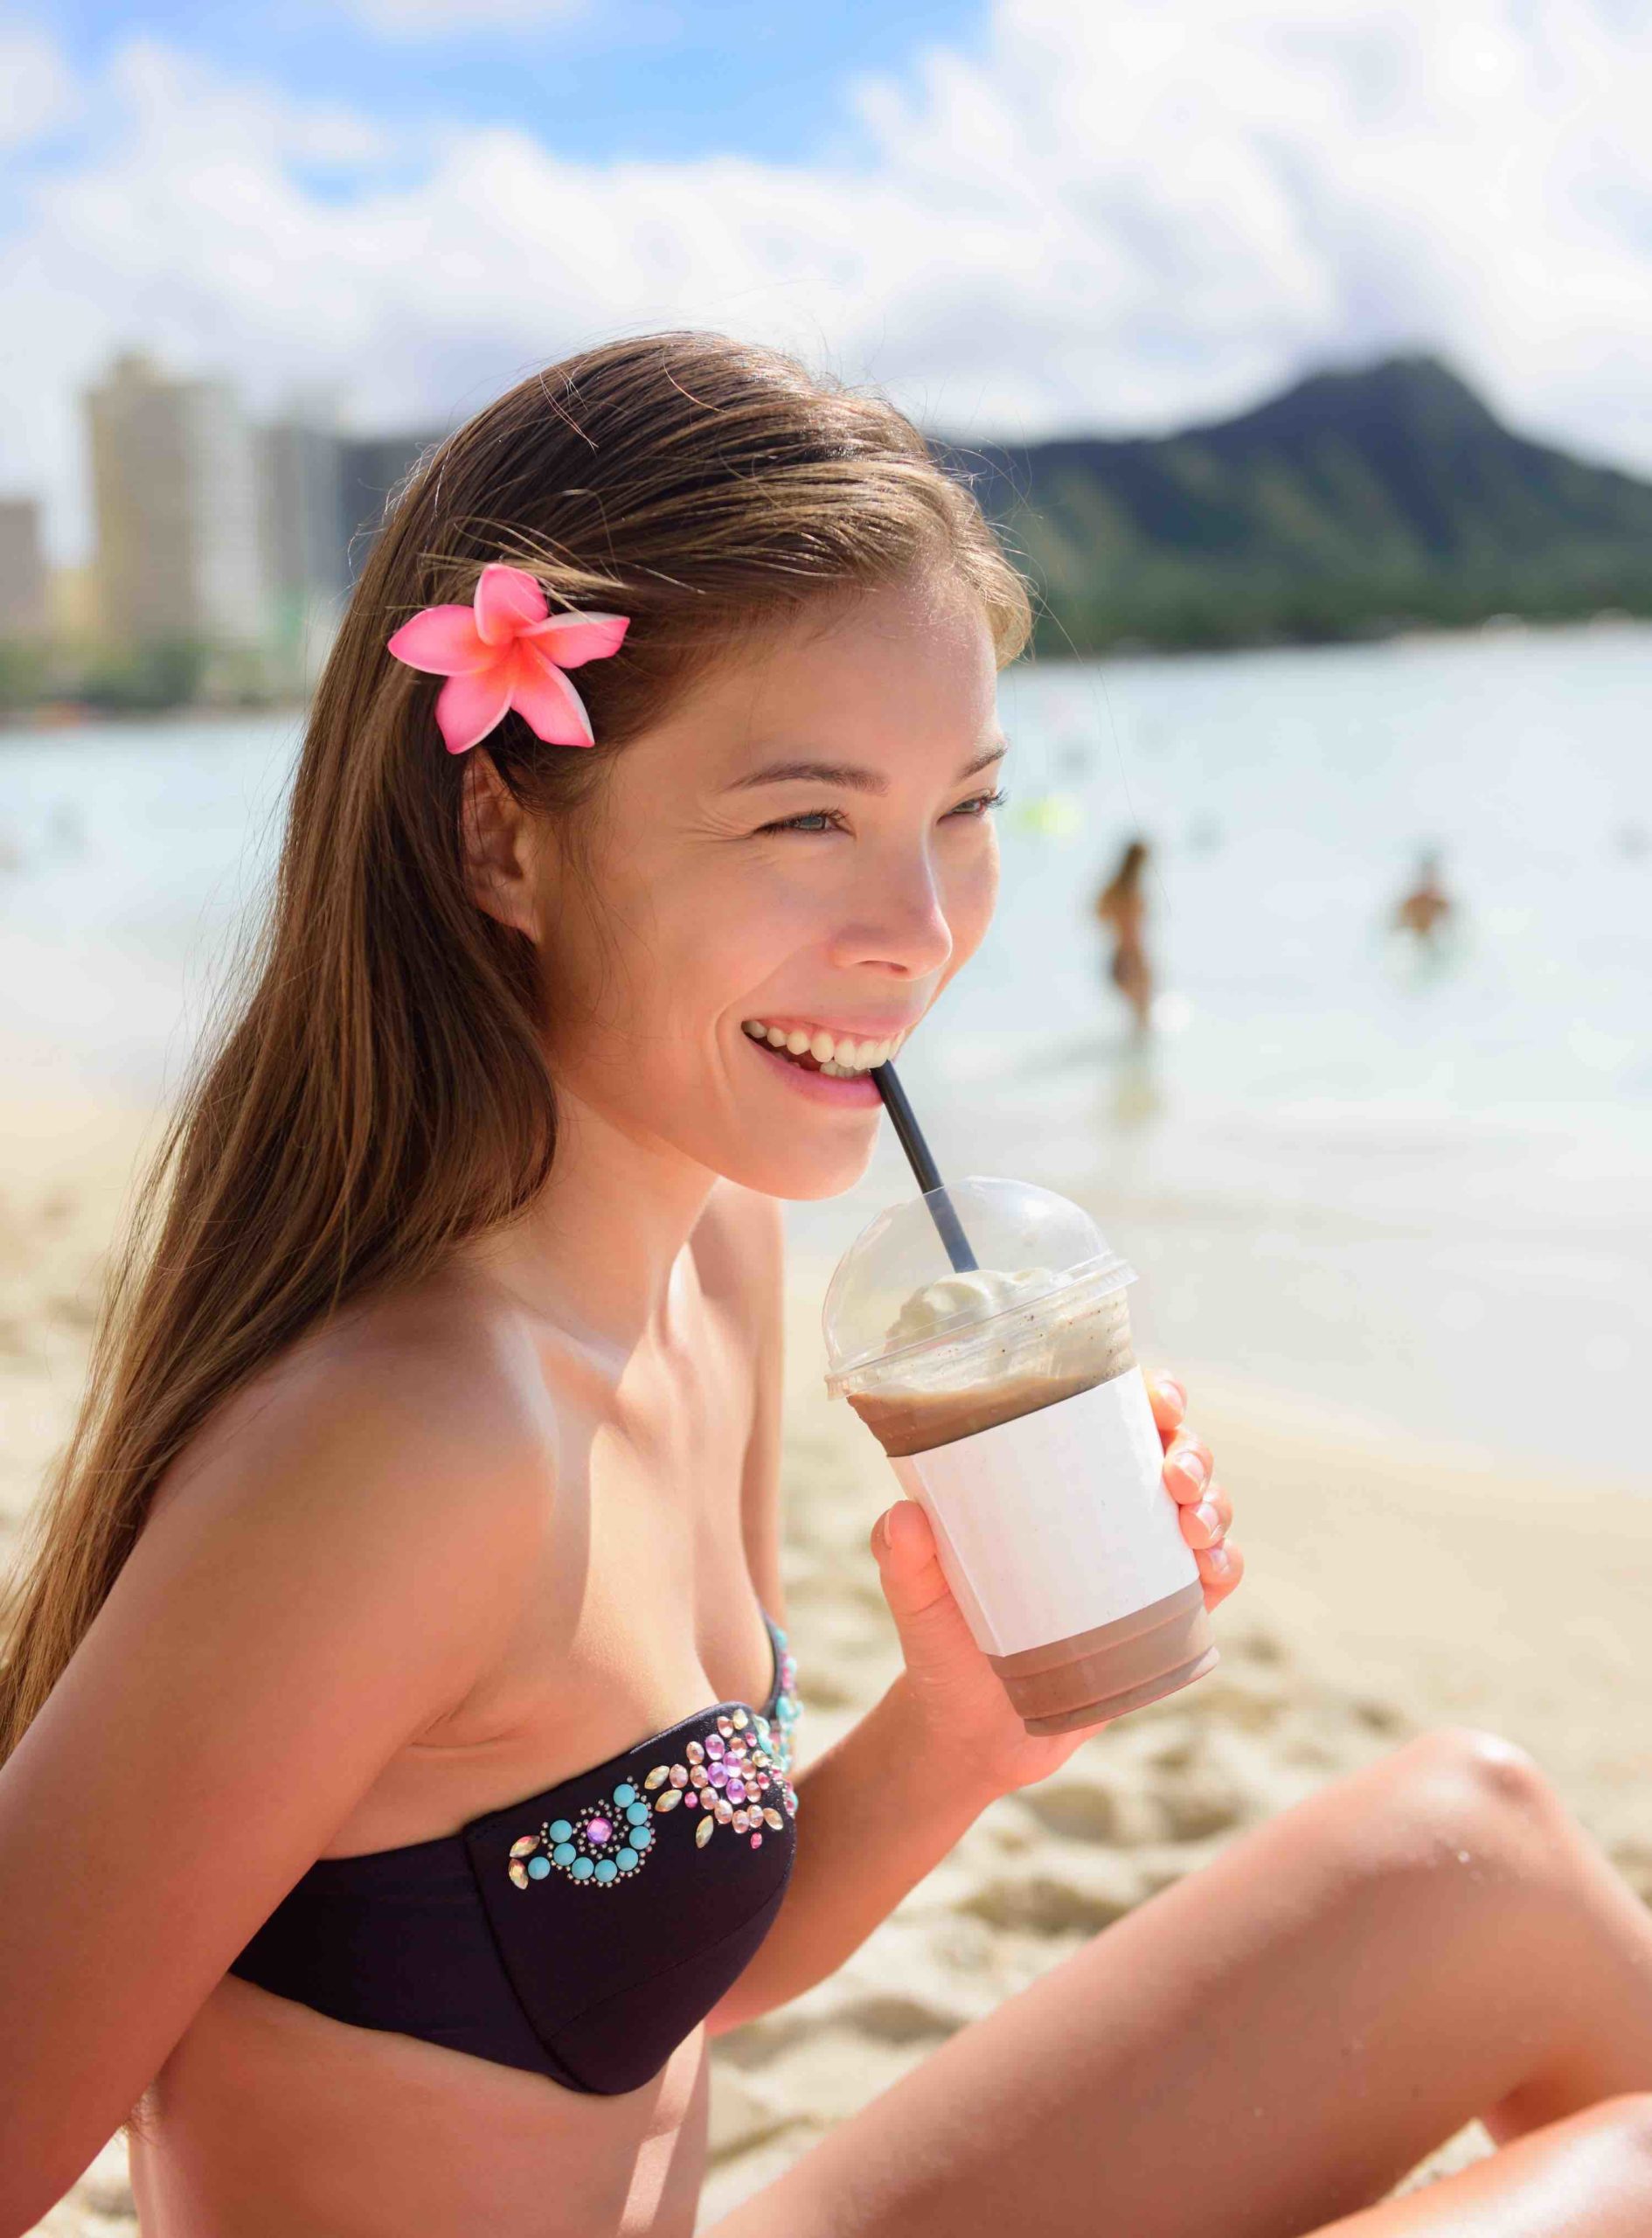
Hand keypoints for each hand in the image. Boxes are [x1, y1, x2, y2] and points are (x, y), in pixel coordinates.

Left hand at [869, 1370, 1242, 1798]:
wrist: (975, 1734)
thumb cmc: (942, 1646)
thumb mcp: (915, 1599)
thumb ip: (903, 1560)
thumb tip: (903, 1518)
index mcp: (1054, 1480)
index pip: (1113, 1415)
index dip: (1152, 1395)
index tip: (1156, 1400)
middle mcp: (1107, 1510)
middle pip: (1175, 1453)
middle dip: (1191, 1452)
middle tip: (1174, 1477)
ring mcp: (1142, 1562)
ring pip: (1205, 1509)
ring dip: (1214, 1506)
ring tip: (1192, 1527)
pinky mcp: (1166, 1617)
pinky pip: (1214, 1579)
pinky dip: (1224, 1567)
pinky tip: (1210, 1571)